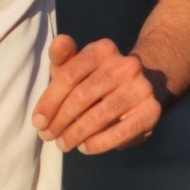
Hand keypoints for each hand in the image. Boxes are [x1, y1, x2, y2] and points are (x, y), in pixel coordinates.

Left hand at [31, 35, 161, 154]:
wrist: (141, 86)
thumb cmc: (95, 78)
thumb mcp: (77, 65)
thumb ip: (63, 57)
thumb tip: (59, 41)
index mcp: (103, 49)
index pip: (68, 75)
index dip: (49, 101)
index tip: (37, 121)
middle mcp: (126, 65)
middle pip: (81, 96)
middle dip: (60, 120)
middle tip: (47, 136)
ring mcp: (141, 87)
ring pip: (99, 116)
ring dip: (75, 134)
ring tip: (63, 144)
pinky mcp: (152, 110)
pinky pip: (121, 132)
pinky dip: (98, 143)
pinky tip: (84, 147)